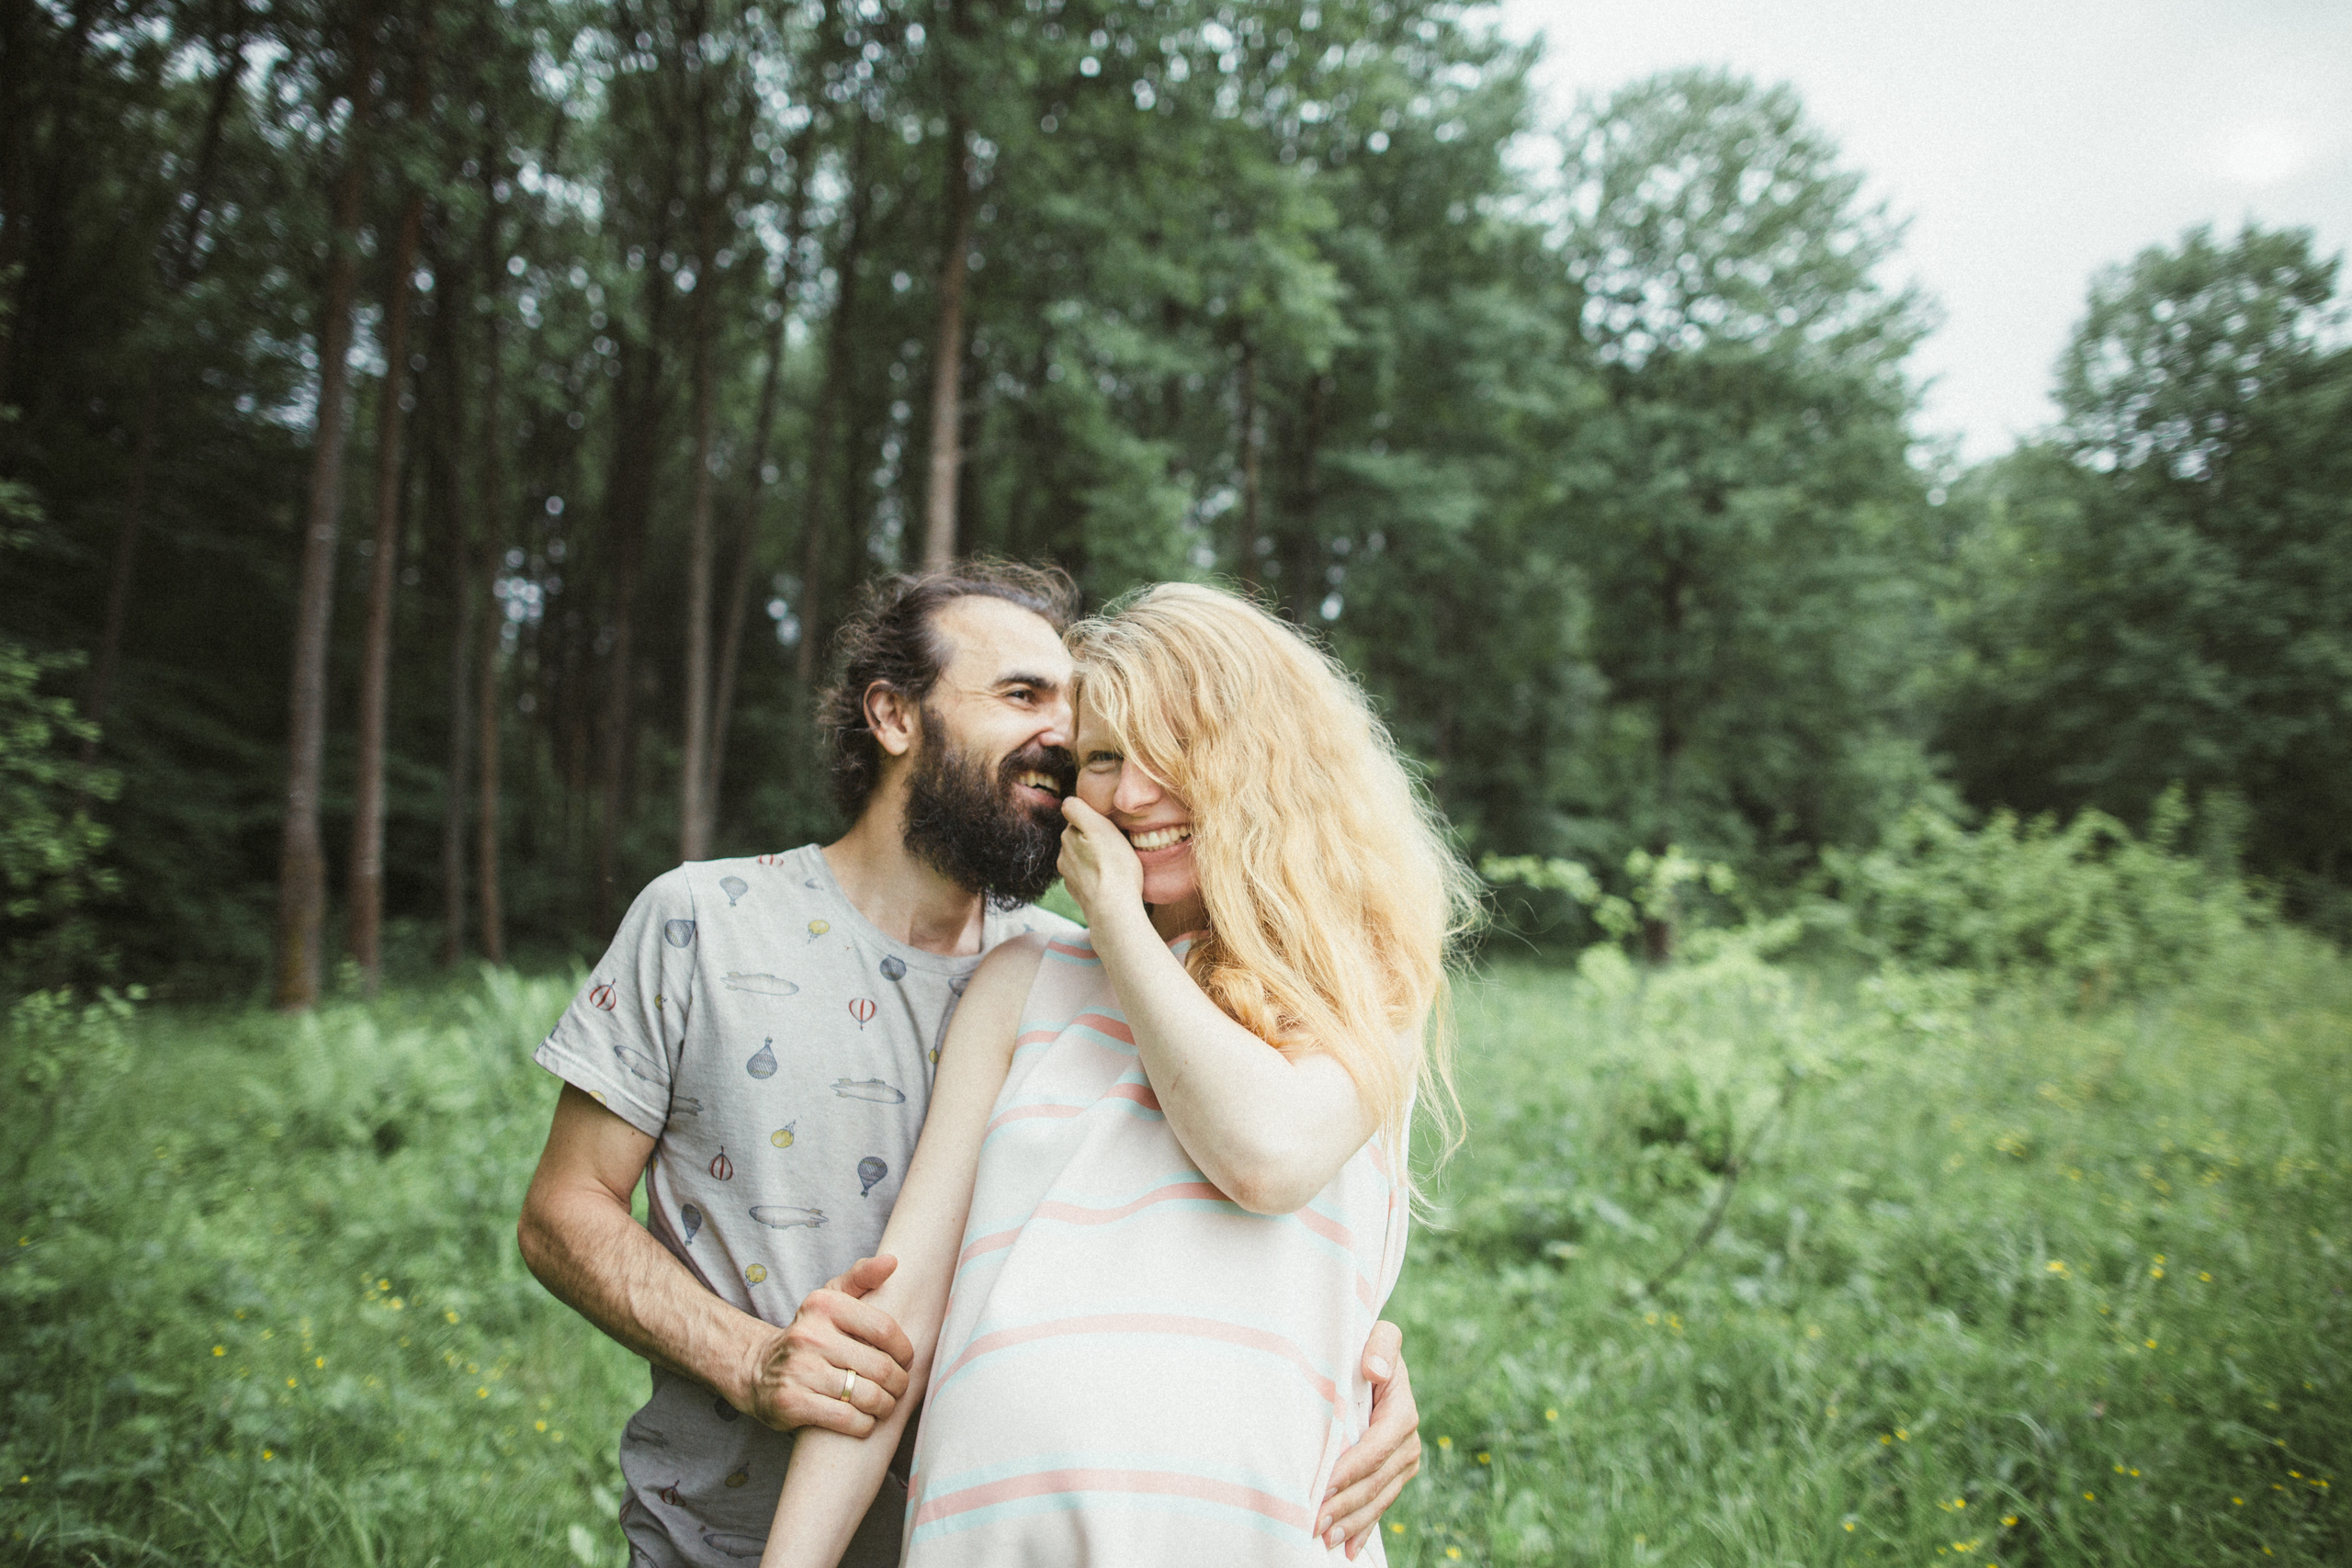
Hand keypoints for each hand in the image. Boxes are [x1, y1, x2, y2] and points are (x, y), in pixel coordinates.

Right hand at [740, 1255, 914, 1436]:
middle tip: (898, 1389)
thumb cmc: (809, 1335)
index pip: (884, 1328)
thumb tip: (893, 1261)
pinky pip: (846, 1418)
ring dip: (884, 1406)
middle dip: (898, 1384)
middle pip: (880, 1367)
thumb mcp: (830, 1299)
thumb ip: (862, 1277)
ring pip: (866, 1396)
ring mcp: (799, 1370)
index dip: (904, 1350)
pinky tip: (864, 1421)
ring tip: (884, 1405)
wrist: (758, 1370)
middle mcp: (810, 1335)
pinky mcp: (791, 1403)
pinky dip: (863, 1424)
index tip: (905, 1361)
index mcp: (824, 1305)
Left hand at [1057, 795, 1144, 925]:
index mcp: (1068, 836)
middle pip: (1079, 837)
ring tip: (1114, 866)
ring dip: (1093, 858)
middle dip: (1092, 839)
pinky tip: (1109, 882)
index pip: (1077, 817)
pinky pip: (1086, 877)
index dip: (1094, 821)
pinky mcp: (1078, 893)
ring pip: (1082, 858)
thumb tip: (1067, 802)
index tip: (1108, 829)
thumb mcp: (1099, 827)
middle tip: (1113, 846)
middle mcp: (1063, 855)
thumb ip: (1078, 810)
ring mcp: (1069, 876)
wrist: (1114, 910)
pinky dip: (1095, 876)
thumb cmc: (1113, 866)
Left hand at [1317, 1320, 1420, 1557]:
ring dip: (1353, 1521)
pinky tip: (1349, 1549)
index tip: (1326, 1484)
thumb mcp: (1376, 1335)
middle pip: (1377, 1479)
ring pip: (1378, 1498)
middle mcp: (1407, 1440)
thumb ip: (1380, 1345)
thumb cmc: (1366, 1347)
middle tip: (1317, 1523)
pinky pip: (1380, 1505)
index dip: (1353, 1467)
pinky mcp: (1393, 1476)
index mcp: (1401, 1410)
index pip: (1378, 1446)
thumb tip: (1375, 1369)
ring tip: (1326, 1539)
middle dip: (1348, 1503)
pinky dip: (1364, 1528)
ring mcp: (1402, 1462)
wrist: (1373, 1362)